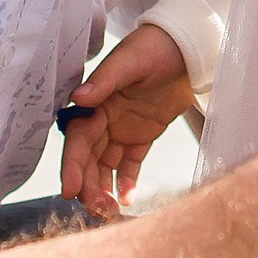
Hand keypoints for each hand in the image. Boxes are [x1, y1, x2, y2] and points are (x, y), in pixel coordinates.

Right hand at [57, 22, 195, 212]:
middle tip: (98, 210)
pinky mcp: (142, 135)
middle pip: (90, 159)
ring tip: (110, 212)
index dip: (73, 166)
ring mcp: (122, 129)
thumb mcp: (130, 61)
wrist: (187, 45)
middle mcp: (104, 119)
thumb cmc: (154, 46)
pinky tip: (128, 199)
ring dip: (104, 189)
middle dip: (89, 185)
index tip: (70, 191)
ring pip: (106, 166)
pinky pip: (131, 164)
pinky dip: (127, 181)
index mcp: (96, 103)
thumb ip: (105, 81)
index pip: (79, 140)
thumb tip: (79, 98)